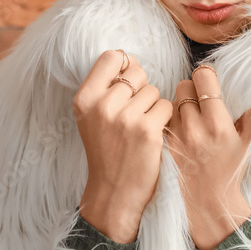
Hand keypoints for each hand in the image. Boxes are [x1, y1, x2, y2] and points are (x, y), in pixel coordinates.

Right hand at [73, 49, 174, 242]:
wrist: (114, 192)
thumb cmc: (106, 150)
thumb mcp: (91, 116)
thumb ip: (105, 86)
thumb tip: (128, 58)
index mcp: (85, 98)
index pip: (111, 57)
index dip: (125, 66)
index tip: (126, 84)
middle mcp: (102, 105)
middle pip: (137, 73)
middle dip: (141, 90)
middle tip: (133, 114)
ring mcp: (125, 118)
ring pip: (154, 91)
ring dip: (153, 107)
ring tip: (140, 128)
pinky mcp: (147, 130)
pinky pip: (166, 107)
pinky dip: (164, 120)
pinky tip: (152, 135)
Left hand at [165, 65, 250, 249]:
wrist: (209, 202)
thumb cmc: (231, 171)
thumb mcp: (248, 143)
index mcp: (218, 124)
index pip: (203, 79)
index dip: (206, 76)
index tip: (210, 81)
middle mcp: (195, 128)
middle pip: (183, 86)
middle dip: (192, 88)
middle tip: (200, 99)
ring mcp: (176, 136)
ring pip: (171, 101)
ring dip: (180, 103)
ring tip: (191, 115)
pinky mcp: (164, 144)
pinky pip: (165, 119)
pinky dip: (172, 119)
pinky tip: (181, 128)